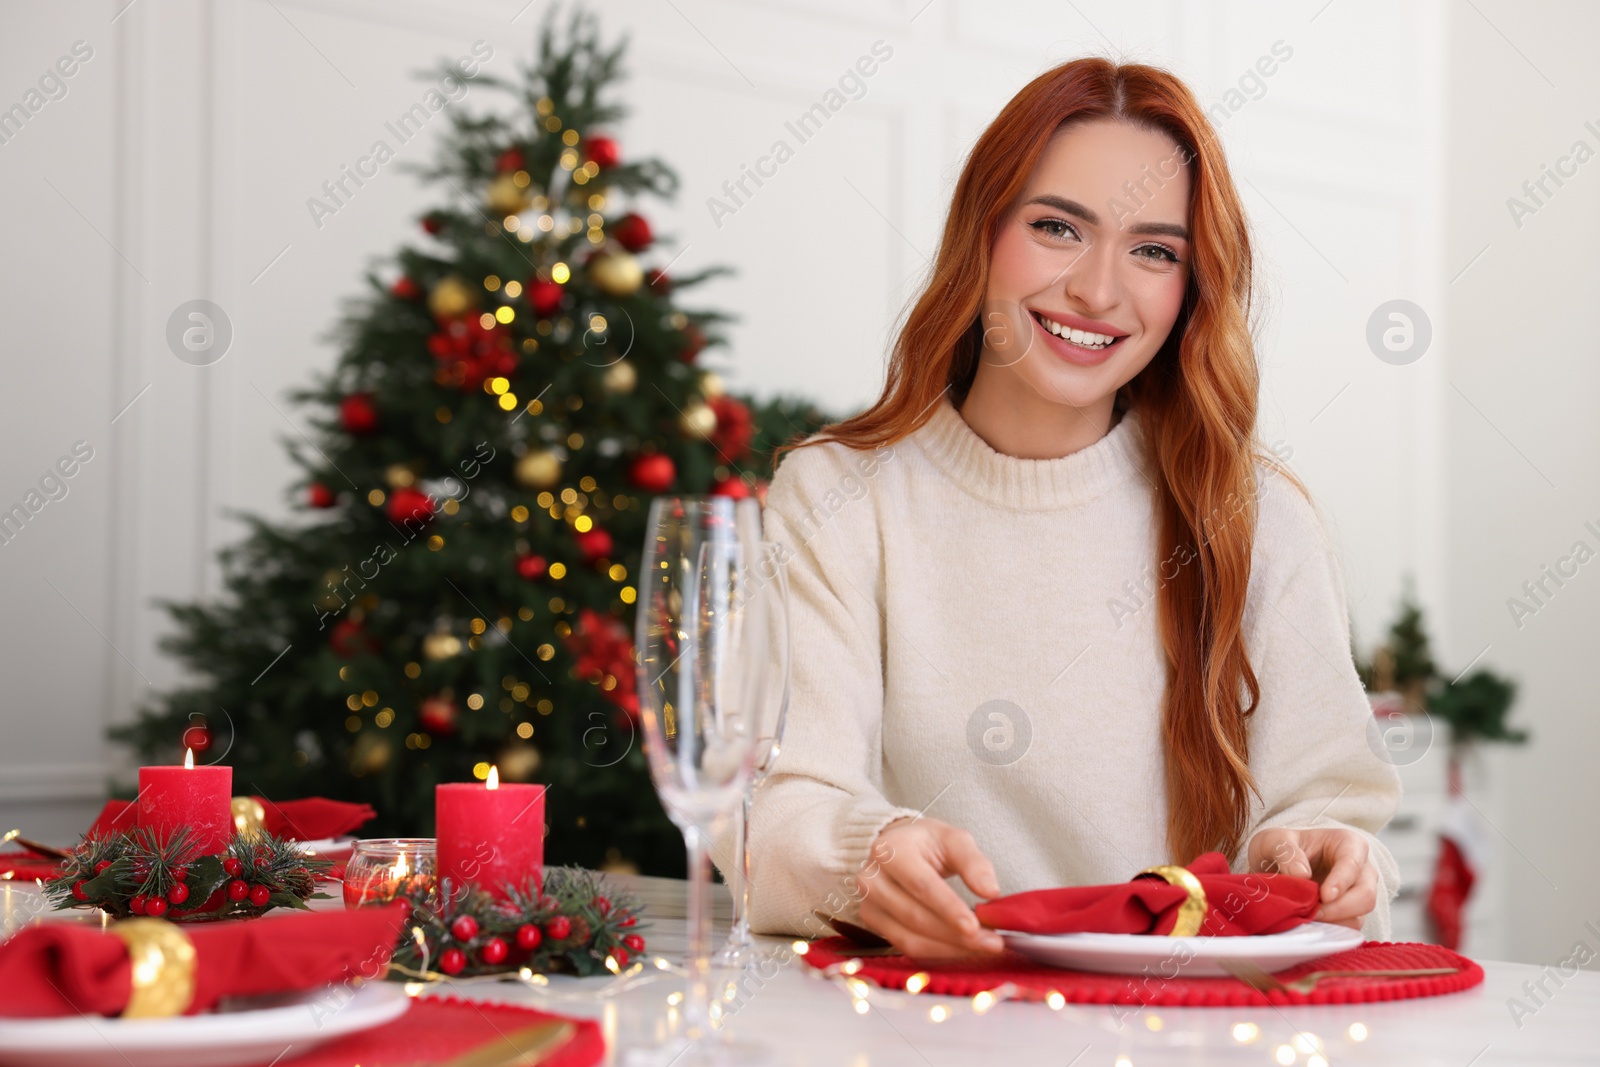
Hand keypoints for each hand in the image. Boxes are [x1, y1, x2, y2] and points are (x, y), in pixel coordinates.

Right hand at [857, 817, 1005, 958]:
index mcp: (890, 850)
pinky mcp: (871, 923)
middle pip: (915, 916)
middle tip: (992, 942)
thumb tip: (990, 891)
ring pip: (910, 938)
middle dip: (955, 934)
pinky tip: (961, 949)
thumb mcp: (952, 839)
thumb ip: (973, 862)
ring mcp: (867, 904)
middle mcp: (871, 878)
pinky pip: (905, 947)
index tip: (975, 926)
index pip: (921, 885)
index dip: (948, 908)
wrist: (894, 848)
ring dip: (949, 948)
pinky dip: (937, 952)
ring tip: (982, 947)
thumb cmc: (926, 843)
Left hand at [1247, 826, 1378, 930]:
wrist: (1274, 864)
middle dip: (1340, 908)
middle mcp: (1361, 870)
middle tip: (1312, 913)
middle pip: (1365, 895)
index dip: (1341, 881)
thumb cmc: (1281, 848)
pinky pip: (1348, 929)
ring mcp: (1358, 894)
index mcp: (1348, 844)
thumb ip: (1285, 852)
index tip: (1324, 896)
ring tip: (1305, 917)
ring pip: (1359, 916)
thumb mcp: (1273, 840)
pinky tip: (1308, 924)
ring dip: (1333, 922)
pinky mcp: (1350, 915)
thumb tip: (1302, 875)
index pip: (1353, 863)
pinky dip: (1329, 930)